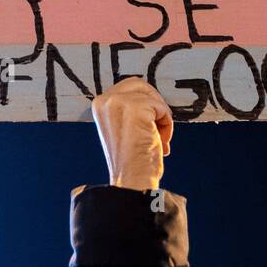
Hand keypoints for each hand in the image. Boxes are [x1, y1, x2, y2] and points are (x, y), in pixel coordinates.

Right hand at [90, 77, 173, 191]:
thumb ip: (130, 109)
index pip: (129, 88)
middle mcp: (105, 100)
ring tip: (157, 139)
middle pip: (141, 85)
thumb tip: (151, 96)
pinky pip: (162, 108)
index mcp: (99, 104)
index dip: (144, 106)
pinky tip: (158, 141)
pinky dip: (167, 125)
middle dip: (153, 106)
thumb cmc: (132, 160)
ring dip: (161, 117)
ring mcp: (119, 102)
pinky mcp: (135, 108)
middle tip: (155, 130)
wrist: (132, 181)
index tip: (144, 130)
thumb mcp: (124, 127)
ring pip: (153, 96)